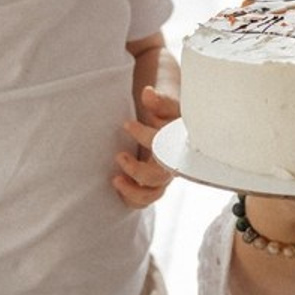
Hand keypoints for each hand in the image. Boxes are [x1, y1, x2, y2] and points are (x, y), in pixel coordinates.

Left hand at [112, 85, 178, 209]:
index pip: (166, 145)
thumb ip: (159, 101)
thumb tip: (148, 93)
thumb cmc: (168, 116)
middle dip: (139, 170)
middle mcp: (172, 164)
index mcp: (179, 144)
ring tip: (115, 179)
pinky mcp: (150, 186)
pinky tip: (118, 185)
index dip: (145, 136)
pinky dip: (131, 198)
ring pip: (153, 193)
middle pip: (161, 176)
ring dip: (134, 190)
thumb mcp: (166, 106)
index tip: (127, 124)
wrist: (169, 125)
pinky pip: (143, 200)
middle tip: (119, 156)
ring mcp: (162, 177)